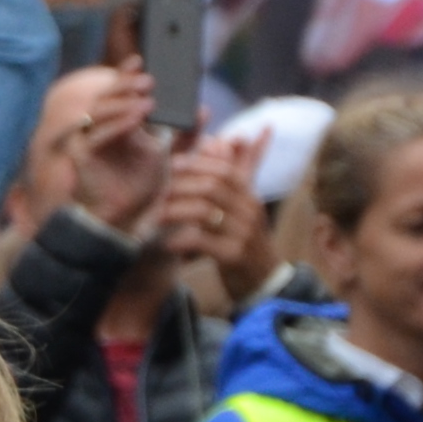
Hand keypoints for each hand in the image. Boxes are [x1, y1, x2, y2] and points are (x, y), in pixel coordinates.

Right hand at [76, 70, 171, 232]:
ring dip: (123, 102)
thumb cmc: (141, 186)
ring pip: (99, 111)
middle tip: (149, 80)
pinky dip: (117, 124)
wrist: (124, 218)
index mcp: (116, 122)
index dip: (126, 74)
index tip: (142, 60)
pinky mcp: (82, 155)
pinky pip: (97, 134)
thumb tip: (203, 110)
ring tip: (147, 98)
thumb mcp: (169, 156)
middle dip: (126, 85)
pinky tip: (137, 118)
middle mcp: (98, 126)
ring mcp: (87, 139)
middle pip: (106, 96)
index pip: (117, 91)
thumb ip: (186, 136)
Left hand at [154, 136, 270, 277]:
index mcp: (249, 196)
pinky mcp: (235, 256)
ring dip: (175, 211)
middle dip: (181, 186)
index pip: (223, 170)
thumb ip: (231, 175)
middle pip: (211, 187)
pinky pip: (202, 241)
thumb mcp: (240, 207)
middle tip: (160, 194)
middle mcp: (249, 211)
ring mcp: (244, 234)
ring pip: (204, 212)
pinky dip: (180, 240)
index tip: (173, 164)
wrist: (264, 281)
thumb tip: (216, 140)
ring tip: (158, 218)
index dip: (196, 163)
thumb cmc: (243, 239)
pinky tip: (167, 244)